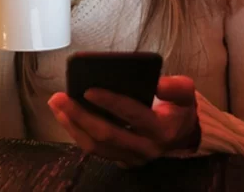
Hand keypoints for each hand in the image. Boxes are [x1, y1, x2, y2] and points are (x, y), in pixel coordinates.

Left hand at [47, 75, 199, 166]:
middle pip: (107, 134)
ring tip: (56, 104)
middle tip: (60, 97)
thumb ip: (177, 87)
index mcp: (161, 129)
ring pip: (96, 146)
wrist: (182, 135)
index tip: (88, 89)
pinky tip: (64, 116)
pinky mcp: (120, 159)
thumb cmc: (179, 109)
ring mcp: (131, 157)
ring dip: (72, 125)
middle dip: (80, 115)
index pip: (132, 114)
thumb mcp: (187, 94)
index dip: (110, 102)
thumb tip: (158, 84)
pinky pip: (94, 150)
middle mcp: (145, 147)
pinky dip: (76, 132)